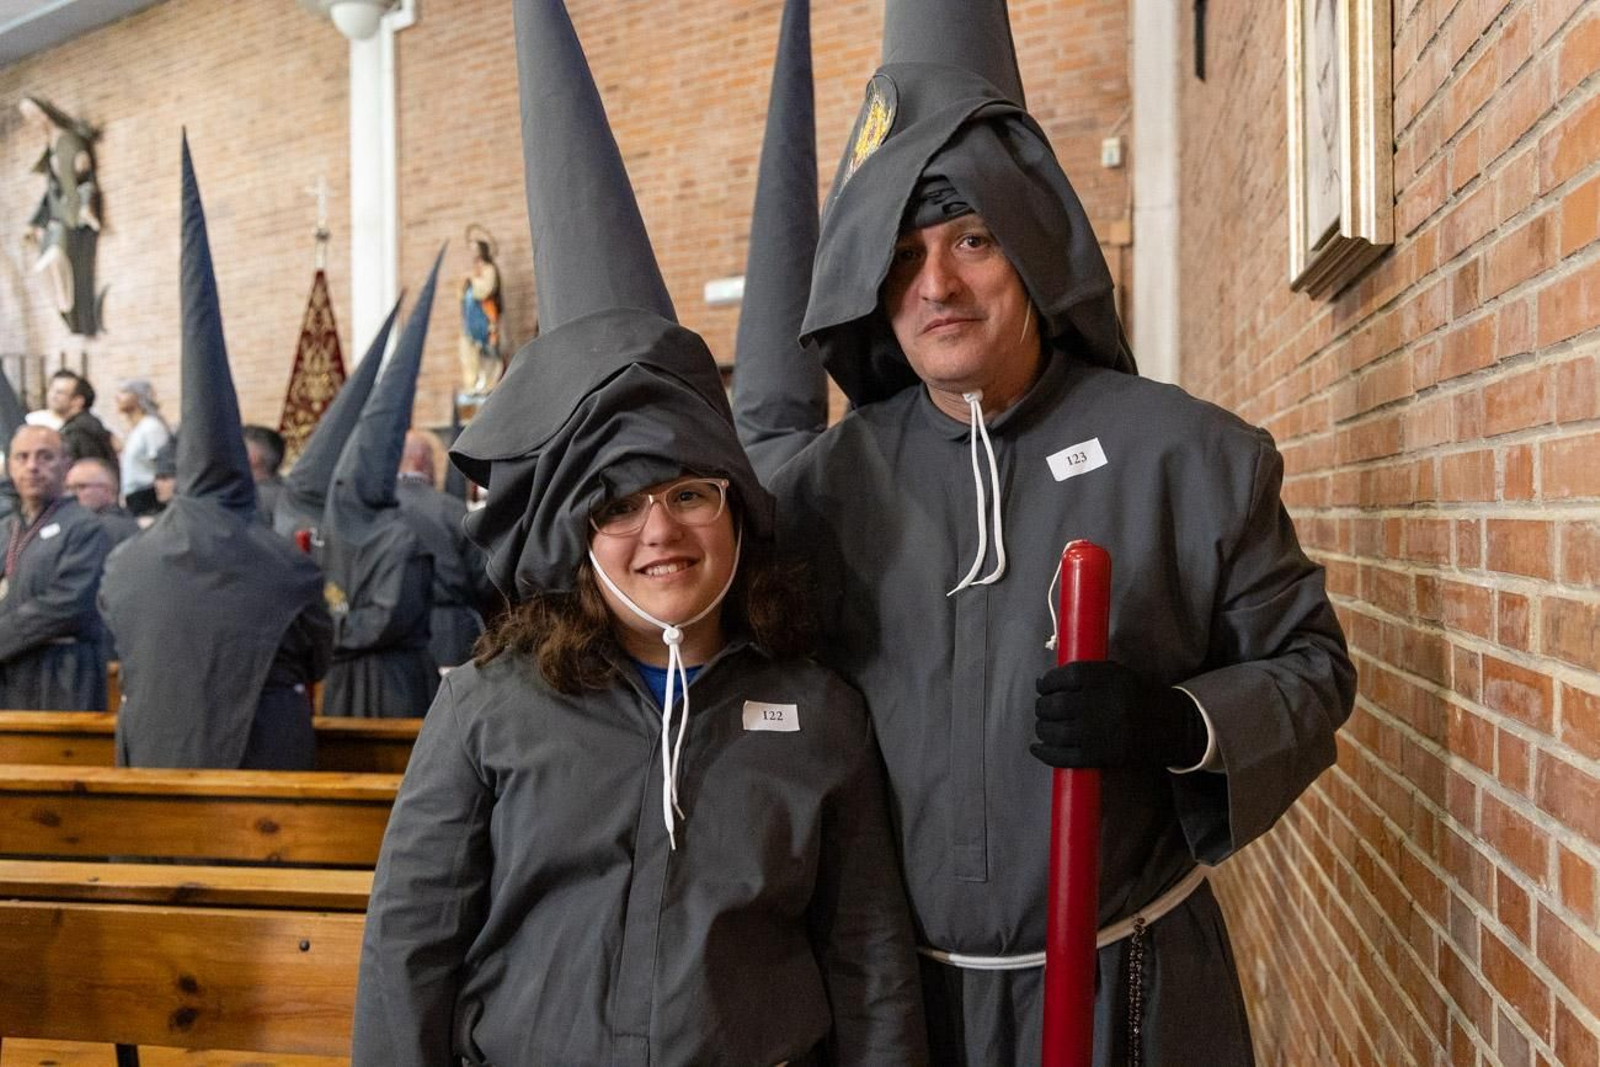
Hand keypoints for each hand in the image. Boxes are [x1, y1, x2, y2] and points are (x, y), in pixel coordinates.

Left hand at [1032, 660, 1207, 769]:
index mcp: (1103, 679)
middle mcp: (1097, 704)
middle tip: (1043, 709)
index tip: (1042, 687)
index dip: (1046, 683)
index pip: (1062, 677)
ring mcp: (1096, 732)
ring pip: (1053, 731)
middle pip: (1053, 705)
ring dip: (1042, 729)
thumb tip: (1044, 682)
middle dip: (1042, 707)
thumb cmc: (1138, 696)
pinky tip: (1037, 748)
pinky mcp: (1097, 756)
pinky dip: (1044, 753)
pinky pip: (1062, 757)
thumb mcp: (1116, 673)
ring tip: (1043, 727)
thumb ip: (1085, 675)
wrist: (1171, 726)